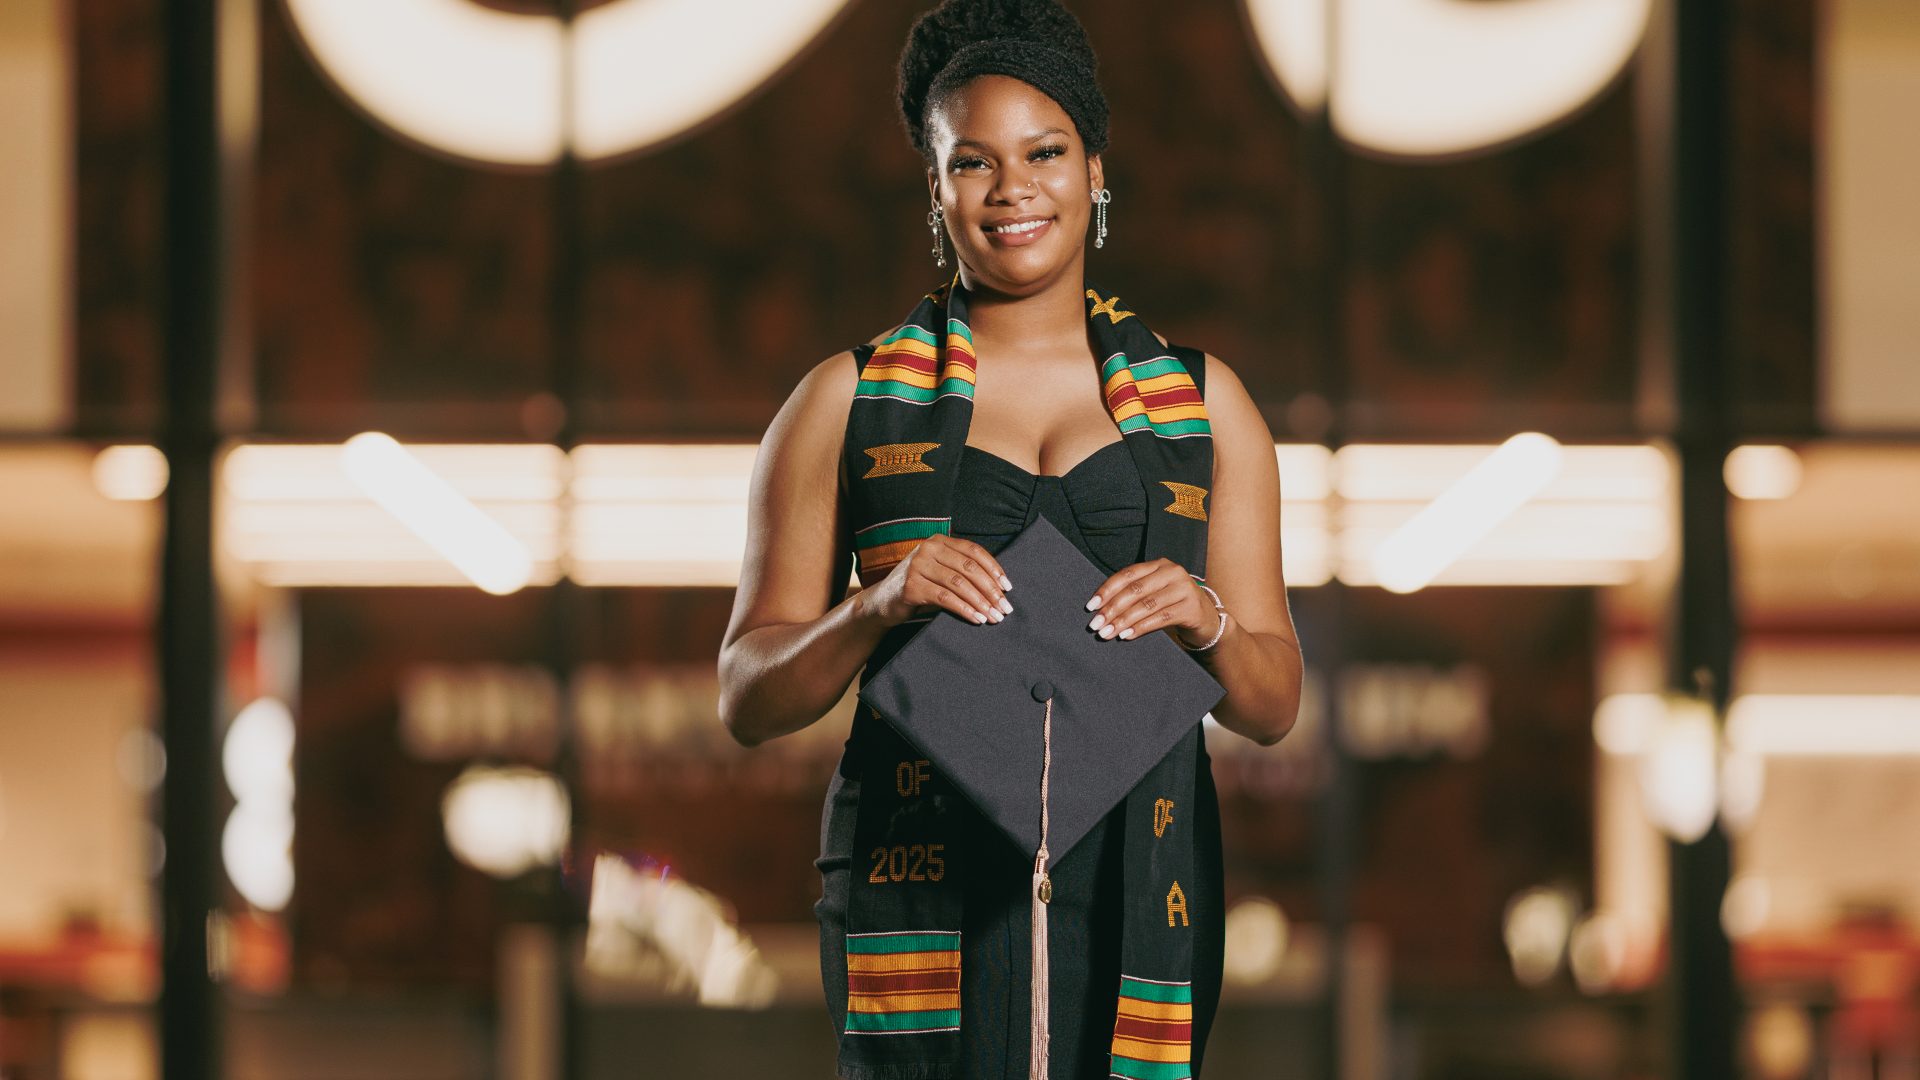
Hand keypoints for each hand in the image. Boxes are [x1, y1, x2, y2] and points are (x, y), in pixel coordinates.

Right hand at [865, 535, 1014, 627]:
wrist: (883, 602)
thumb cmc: (920, 587)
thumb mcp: (940, 572)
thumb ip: (961, 571)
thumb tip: (999, 587)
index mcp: (939, 541)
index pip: (973, 551)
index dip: (994, 569)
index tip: (1008, 588)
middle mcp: (927, 549)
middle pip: (969, 568)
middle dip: (991, 589)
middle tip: (1005, 607)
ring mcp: (917, 567)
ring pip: (959, 584)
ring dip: (980, 602)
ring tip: (993, 616)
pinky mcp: (911, 587)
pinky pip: (945, 599)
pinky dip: (964, 609)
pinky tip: (976, 618)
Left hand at [1085, 558, 1213, 644]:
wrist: (1207, 620)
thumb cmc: (1172, 606)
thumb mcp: (1154, 594)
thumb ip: (1133, 595)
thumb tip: (1100, 608)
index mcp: (1159, 564)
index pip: (1127, 574)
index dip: (1107, 590)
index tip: (1090, 606)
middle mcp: (1173, 572)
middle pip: (1135, 590)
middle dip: (1112, 608)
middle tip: (1096, 624)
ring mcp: (1184, 589)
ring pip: (1146, 605)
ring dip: (1123, 621)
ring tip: (1107, 633)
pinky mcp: (1191, 608)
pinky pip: (1160, 618)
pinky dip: (1141, 627)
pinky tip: (1127, 635)